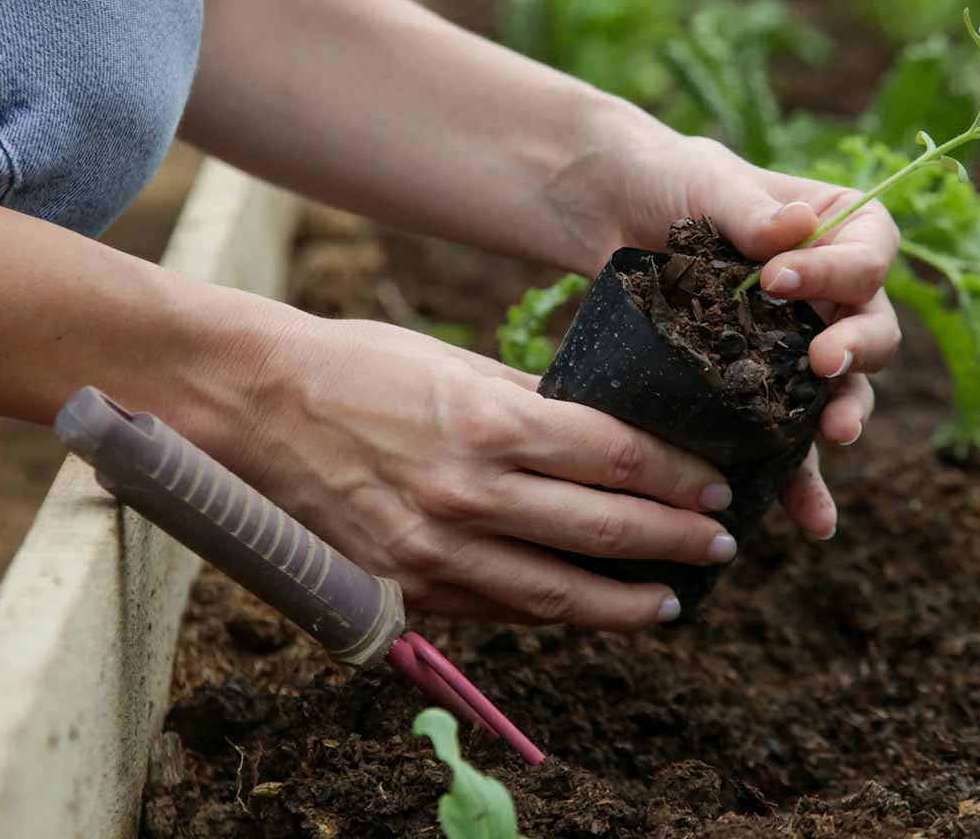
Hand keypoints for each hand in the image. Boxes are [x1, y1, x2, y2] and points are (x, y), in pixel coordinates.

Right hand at [238, 313, 743, 629]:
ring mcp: (434, 549)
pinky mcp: (402, 586)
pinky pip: (497, 610)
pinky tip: (587, 612)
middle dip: (676, 540)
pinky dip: (552, 616)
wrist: (259, 404)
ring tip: (673, 601)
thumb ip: (532, 404)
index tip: (715, 485)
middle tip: (720, 544)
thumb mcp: (455, 364)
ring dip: (628, 602)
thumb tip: (603, 432)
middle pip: (604, 528)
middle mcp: (470, 492)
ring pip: (558, 594)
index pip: (617, 457)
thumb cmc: (360, 367)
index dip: (678, 476)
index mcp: (489, 422)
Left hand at [546, 134, 901, 538]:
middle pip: (871, 329)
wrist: (608, 214)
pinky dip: (801, 477)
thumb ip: (751, 208)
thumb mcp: (706, 180)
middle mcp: (828, 291)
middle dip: (856, 351)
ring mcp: (794, 343)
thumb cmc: (666, 179)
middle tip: (823, 364)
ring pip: (840, 390)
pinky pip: (788, 436)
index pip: (870, 253)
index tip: (779, 280)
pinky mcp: (753, 386)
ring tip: (833, 436)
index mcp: (835, 228)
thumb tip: (797, 228)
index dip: (841, 272)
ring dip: (844, 415)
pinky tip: (809, 518)